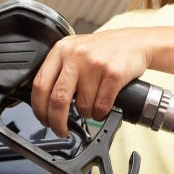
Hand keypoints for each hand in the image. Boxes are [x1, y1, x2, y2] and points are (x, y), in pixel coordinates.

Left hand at [31, 28, 150, 136]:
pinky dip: (100, 114)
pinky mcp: (113, 74)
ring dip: (86, 114)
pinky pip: (101, 106)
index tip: (44, 119)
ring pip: (82, 106)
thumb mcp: (74, 51)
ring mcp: (95, 64)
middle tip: (60, 130)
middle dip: (57, 122)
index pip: (40, 84)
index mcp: (61, 50)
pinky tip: (102, 108)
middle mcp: (76, 55)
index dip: (39, 108)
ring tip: (91, 107)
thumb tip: (44, 103)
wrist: (135, 42)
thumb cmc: (103, 50)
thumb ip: (58, 70)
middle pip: (58, 99)